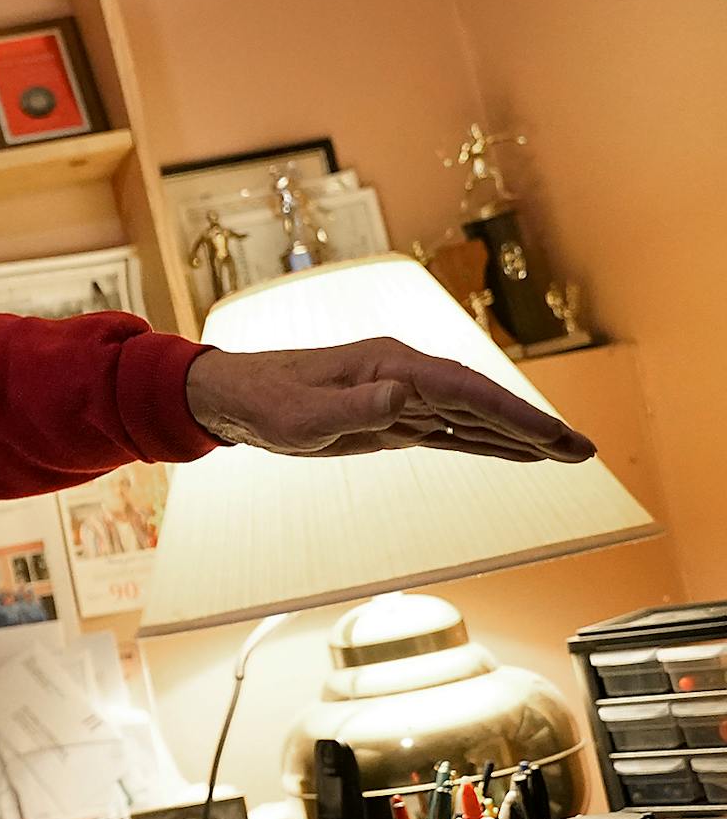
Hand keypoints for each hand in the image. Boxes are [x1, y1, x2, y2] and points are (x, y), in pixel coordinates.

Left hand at [184, 340, 596, 461]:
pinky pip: (447, 431)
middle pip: (481, 401)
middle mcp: (404, 374)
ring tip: (569, 453)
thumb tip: (402, 396)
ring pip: (471, 417)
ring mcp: (401, 394)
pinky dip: (484, 443)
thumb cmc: (264, 402)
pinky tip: (517, 454)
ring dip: (518, 436)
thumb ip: (353, 407)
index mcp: (390, 365)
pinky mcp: (391, 417)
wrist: (234, 396)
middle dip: (532, 426)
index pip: (464, 391)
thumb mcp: (301, 415)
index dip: (511, 414)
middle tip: (583, 450)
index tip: (551, 435)